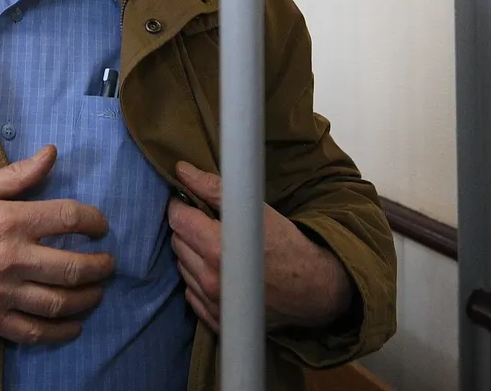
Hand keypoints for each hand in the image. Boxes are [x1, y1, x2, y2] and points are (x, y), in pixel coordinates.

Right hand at [0, 145, 114, 344]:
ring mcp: (3, 292)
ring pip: (59, 302)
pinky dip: (60, 331)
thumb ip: (19, 174)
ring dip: (87, 298)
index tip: (101, 226)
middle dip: (99, 266)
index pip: (68, 217)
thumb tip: (52, 153)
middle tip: (108, 263)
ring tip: (96, 292)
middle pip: (72, 266)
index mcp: (11, 221)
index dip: (94, 220)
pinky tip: (74, 325)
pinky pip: (34, 331)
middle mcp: (13, 258)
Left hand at [168, 161, 352, 332]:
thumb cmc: (288, 244)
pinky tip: (218, 270)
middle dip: (187, 228)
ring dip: (191, 253)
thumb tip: (182, 171)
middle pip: (177, 242)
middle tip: (207, 222)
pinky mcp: (216, 319)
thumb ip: (214, 187)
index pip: (177, 219)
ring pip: (181, 267)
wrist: (313, 288)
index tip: (190, 201)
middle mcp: (210, 279)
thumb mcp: (255, 209)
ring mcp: (212, 303)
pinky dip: (197, 278)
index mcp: (217, 248)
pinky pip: (191, 292)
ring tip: (215, 246)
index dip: (180, 205)